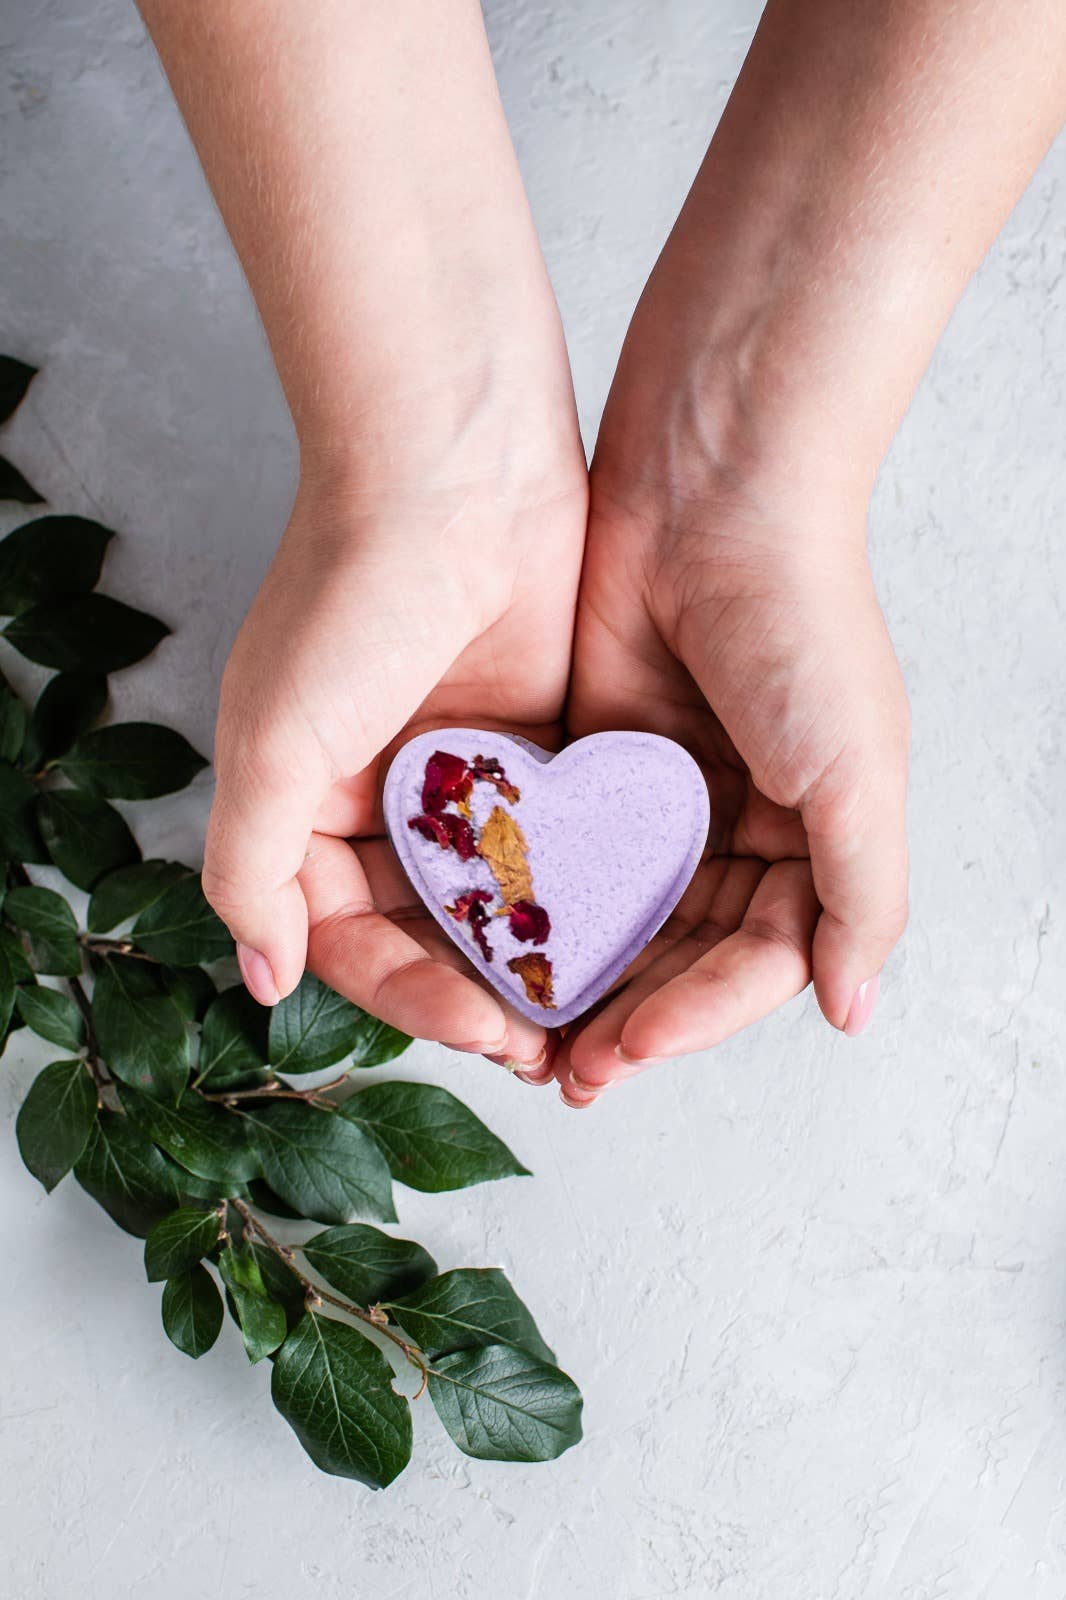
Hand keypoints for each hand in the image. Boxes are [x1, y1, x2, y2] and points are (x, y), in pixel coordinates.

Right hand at [203, 382, 587, 1070]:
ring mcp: (464, 778)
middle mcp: (384, 801)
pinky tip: (616, 937)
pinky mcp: (538, 748)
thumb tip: (261, 977)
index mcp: (309, 806)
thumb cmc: (349, 596)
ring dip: (531, 959)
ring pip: (496, 899)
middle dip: (476, 993)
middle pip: (428, 932)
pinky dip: (573, 892)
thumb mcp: (273, 740)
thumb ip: (252, 866)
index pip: (350, 938)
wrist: (456, 470)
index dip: (405, 996)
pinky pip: (553, 842)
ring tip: (584, 1013)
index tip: (475, 1028)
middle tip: (539, 1043)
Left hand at [541, 335, 908, 1102]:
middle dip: (629, 1014)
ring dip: (579, 975)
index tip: (629, 1047)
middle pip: (681, 953)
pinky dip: (540, 900)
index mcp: (809, 840)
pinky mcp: (595, 760)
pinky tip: (499, 945)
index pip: (754, 962)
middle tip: (569, 1071)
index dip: (697, 1015)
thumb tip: (851, 1011)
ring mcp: (662, 796)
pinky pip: (567, 852)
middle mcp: (737, 826)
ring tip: (526, 1032)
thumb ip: (860, 894)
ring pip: (618, 915)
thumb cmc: (801, 625)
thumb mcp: (856, 768)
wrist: (711, 491)